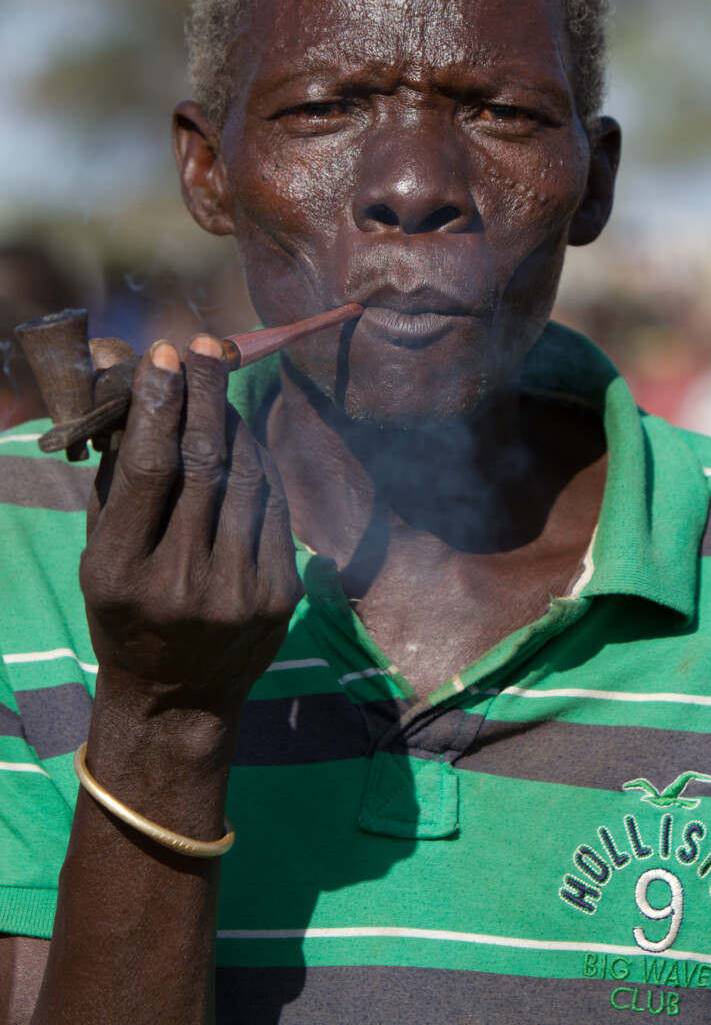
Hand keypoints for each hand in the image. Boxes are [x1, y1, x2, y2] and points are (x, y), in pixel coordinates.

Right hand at [80, 335, 301, 714]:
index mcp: (119, 572)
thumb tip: (131, 386)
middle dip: (204, 394)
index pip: (147, 469)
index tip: (162, 354)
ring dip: (234, 420)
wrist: (176, 698)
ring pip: (246, 477)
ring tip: (220, 384)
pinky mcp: (280, 596)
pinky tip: (245, 435)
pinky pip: (274, 505)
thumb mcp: (99, 553)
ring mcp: (237, 593)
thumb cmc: (126, 611)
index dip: (158, 404)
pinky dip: (260, 461)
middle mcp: (180, 584)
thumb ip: (115, 476)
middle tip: (204, 344)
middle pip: (203, 464)